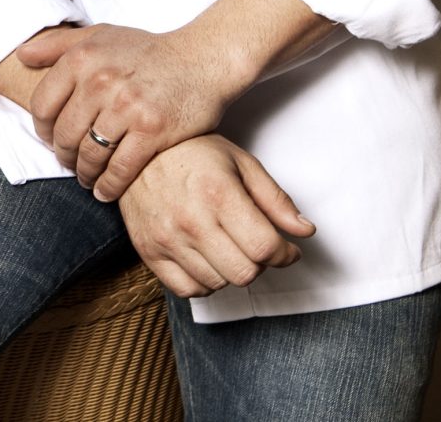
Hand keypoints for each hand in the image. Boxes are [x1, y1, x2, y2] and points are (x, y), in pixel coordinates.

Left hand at [19, 23, 235, 200]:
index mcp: (83, 58)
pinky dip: (108, 185)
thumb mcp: (101, 35)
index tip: (49, 138)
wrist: (203, 60)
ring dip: (84, 173)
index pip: (42, 105)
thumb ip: (58, 44)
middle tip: (68, 162)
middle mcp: (101, 82)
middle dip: (62, 155)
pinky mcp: (152, 131)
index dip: (42, 128)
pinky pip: (119, 169)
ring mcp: (127, 108)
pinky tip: (104, 190)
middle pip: (64, 135)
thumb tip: (22, 56)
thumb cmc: (149, 50)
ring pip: (90, 155)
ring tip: (86, 177)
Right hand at [118, 135, 314, 297]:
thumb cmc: (192, 153)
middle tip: (256, 246)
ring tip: (228, 247)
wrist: (135, 151)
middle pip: (244, 272)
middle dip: (260, 264)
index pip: (265, 247)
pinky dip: (205, 282)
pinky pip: (188, 290)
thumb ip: (276, 200)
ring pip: (219, 283)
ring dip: (232, 271)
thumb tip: (305, 231)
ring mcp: (166, 239)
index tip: (287, 250)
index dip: (285, 254)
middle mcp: (191, 220)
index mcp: (218, 193)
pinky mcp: (148, 252)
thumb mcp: (241, 163)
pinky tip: (207, 260)